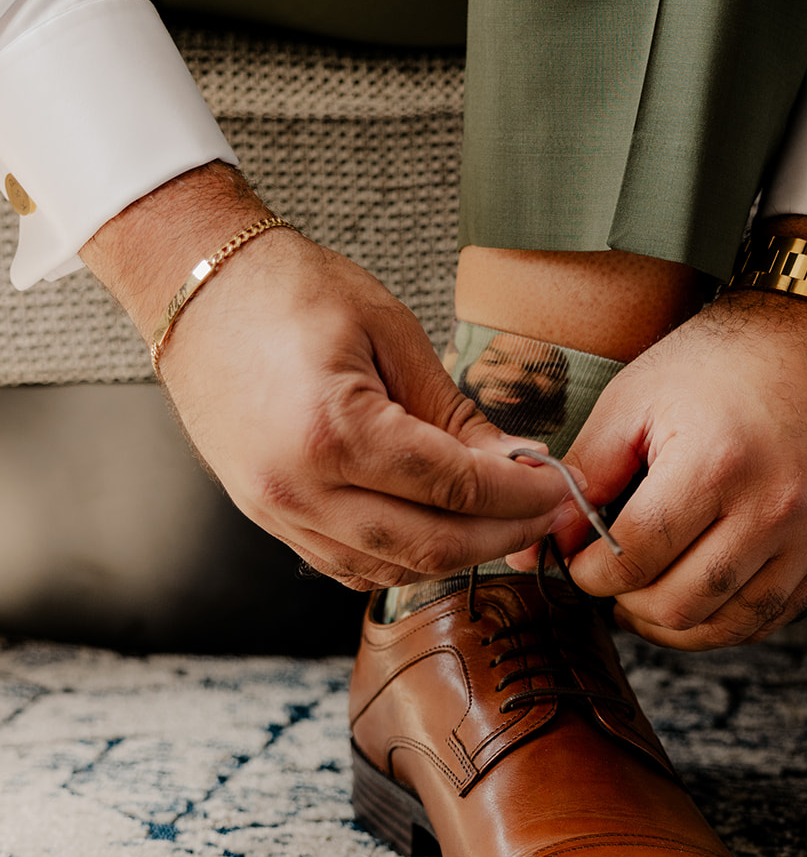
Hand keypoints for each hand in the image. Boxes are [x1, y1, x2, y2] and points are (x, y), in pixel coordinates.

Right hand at [82, 167, 574, 589]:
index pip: (456, 489)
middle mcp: (298, 489)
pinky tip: (440, 530)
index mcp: (334, 433)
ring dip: (457, 556)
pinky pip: (348, 565)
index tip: (560, 486)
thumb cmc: (287, 288)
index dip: (520, 496)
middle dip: (502, 537)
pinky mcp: (265, 515)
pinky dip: (403, 559)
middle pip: (429, 547)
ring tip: (503, 522)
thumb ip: (454, 412)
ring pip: (390, 570)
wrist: (195, 286)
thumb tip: (518, 463)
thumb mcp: (390, 333)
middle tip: (546, 514)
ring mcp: (275, 511)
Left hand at [511, 285, 806, 647]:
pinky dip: (725, 621)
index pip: (632, 559)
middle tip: (607, 578)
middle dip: (625, 603)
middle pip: (678, 605)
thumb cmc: (720, 359)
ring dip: (672, 623)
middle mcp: (774, 507)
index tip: (576, 558)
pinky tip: (696, 594)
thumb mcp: (636, 397)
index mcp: (716, 463)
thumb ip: (586, 472)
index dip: (588, 571)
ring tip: (644, 593)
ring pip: (727, 626)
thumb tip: (543, 537)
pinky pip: (772, 617)